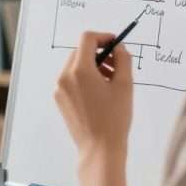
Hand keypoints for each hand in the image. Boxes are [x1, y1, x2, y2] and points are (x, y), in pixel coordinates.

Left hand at [54, 32, 133, 185]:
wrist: (99, 149)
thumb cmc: (115, 118)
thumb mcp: (125, 85)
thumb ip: (123, 59)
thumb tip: (118, 47)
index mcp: (80, 70)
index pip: (87, 39)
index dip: (103, 37)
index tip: (116, 44)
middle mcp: (64, 76)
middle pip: (80, 52)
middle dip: (99, 53)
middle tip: (117, 65)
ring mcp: (59, 88)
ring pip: (75, 66)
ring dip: (93, 66)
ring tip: (111, 80)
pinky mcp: (59, 99)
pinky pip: (71, 79)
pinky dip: (84, 78)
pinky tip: (100, 92)